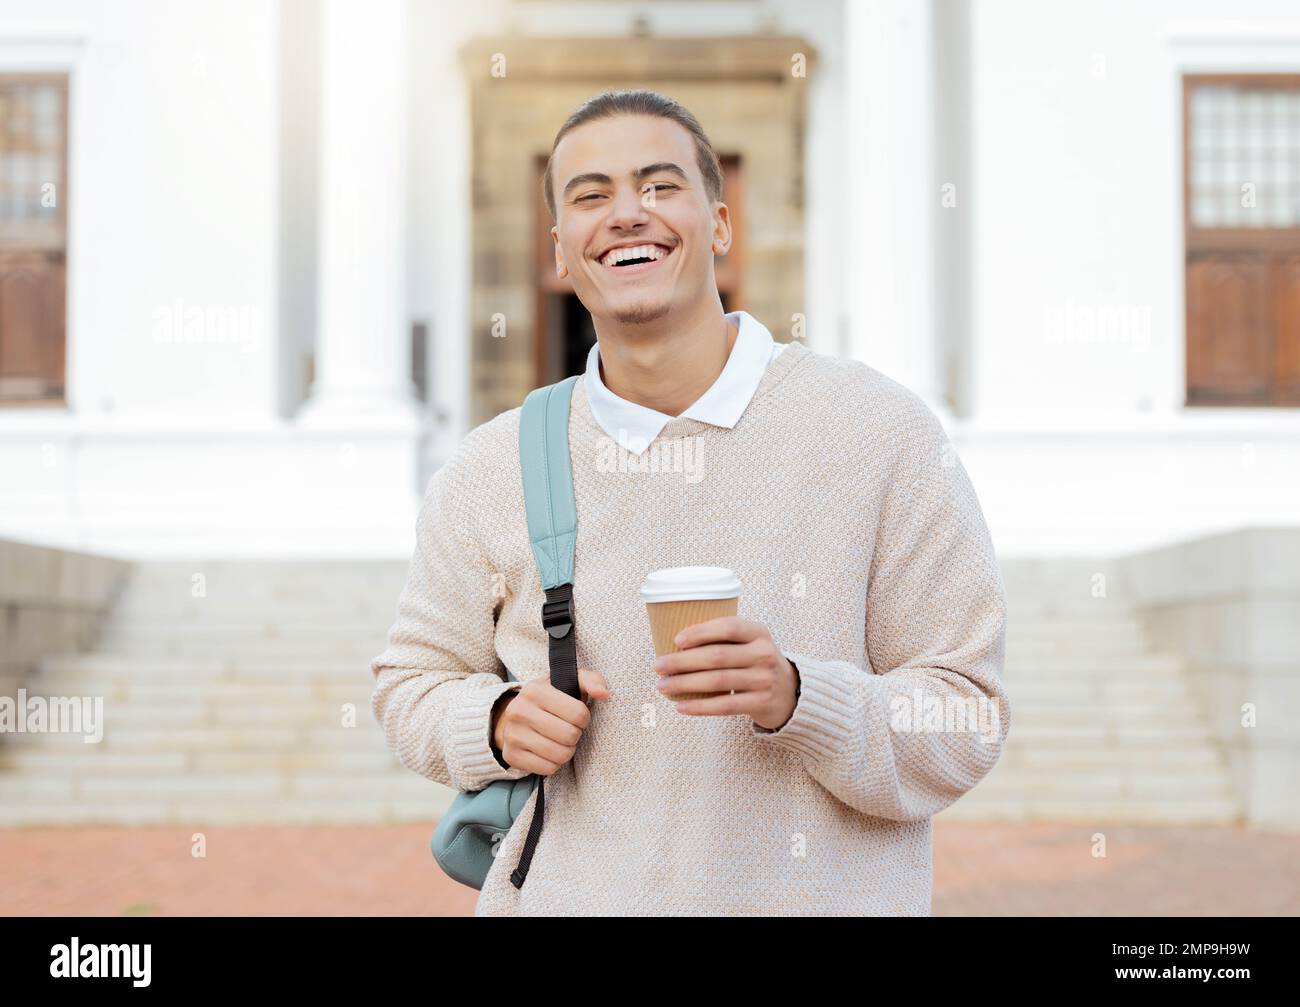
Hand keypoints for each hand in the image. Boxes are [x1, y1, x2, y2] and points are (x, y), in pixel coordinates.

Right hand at [491, 668, 610, 775]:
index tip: (576, 716)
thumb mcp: (568, 682)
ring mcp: (513, 735)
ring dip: (567, 750)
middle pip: (570, 736)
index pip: (578, 713)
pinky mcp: (511, 756)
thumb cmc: (550, 699)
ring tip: (560, 740)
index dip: (584, 718)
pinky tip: (549, 751)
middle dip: (576, 734)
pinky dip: (554, 763)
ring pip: (560, 755)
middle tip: (569, 729)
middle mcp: (519, 711)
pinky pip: (548, 769)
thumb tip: (604, 694)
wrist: (513, 716)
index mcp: (535, 690)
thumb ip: (591, 681)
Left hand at [654, 616, 798, 730]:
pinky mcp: (760, 702)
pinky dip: (700, 707)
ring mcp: (764, 680)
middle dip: (682, 661)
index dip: (701, 632)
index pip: (729, 627)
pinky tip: (681, 706)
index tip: (676, 639)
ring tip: (663, 686)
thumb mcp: (750, 642)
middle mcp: (764, 654)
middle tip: (658, 666)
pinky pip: (724, 705)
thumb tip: (673, 643)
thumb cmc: (755, 662)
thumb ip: (723, 638)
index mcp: (759, 632)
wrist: (790, 692)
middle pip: (717, 656)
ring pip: (717, 681)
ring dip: (685, 684)